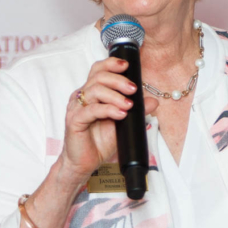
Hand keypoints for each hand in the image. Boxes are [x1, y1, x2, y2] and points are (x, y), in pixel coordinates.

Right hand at [58, 57, 159, 182]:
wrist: (85, 163)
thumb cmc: (99, 141)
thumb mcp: (123, 123)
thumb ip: (137, 111)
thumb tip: (153, 101)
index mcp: (91, 93)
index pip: (98, 70)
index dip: (111, 64)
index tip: (127, 65)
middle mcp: (82, 97)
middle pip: (98, 76)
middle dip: (118, 80)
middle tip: (133, 89)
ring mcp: (76, 108)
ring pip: (95, 90)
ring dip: (115, 95)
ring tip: (129, 105)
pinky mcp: (74, 120)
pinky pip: (91, 110)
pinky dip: (108, 109)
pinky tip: (120, 114)